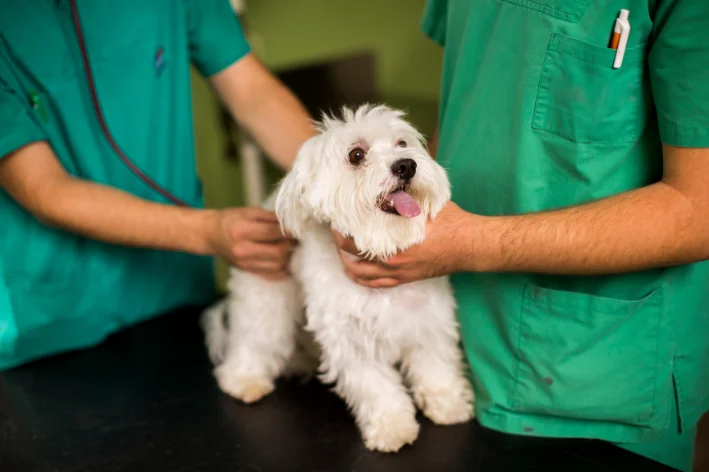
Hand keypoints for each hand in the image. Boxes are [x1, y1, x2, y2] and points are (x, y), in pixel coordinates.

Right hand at [207, 207, 295, 279]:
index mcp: (241, 231)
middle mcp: (243, 250)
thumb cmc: (231, 220)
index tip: (297, 227)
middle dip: (290, 244)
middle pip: (277, 252)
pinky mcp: (248, 271)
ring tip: (290, 247)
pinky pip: (272, 275)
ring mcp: (245, 264)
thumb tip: (292, 222)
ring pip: (277, 266)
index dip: (288, 230)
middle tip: (295, 237)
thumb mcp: (249, 212)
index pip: (272, 233)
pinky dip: (283, 269)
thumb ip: (271, 217)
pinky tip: (286, 260)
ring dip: (288, 256)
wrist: (211, 235)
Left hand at [333, 202, 474, 287]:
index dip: (340, 230)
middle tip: (336, 230)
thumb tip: (387, 182)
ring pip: (360, 275)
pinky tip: (356, 268)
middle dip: (340, 244)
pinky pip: (375, 284)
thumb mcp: (424, 202)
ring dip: (347, 262)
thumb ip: (403, 196)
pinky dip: (361, 277)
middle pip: (351, 258)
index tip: (336, 218)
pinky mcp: (405, 278)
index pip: (354, 241)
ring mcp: (398, 273)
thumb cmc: (450, 221)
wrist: (470, 245)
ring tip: (342, 249)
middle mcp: (392, 262)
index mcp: (394, 243)